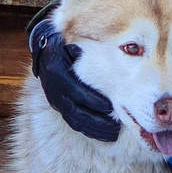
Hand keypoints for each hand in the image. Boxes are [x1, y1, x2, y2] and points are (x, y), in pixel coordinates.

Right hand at [29, 17, 119, 141]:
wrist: (46, 48)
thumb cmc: (70, 43)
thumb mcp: (76, 41)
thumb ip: (94, 46)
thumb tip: (125, 46)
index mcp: (57, 71)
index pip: (75, 92)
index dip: (93, 100)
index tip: (110, 105)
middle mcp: (53, 88)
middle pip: (75, 110)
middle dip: (96, 119)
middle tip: (116, 124)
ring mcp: (54, 99)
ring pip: (74, 120)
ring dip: (94, 127)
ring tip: (113, 131)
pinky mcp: (57, 106)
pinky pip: (73, 122)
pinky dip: (89, 128)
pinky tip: (104, 131)